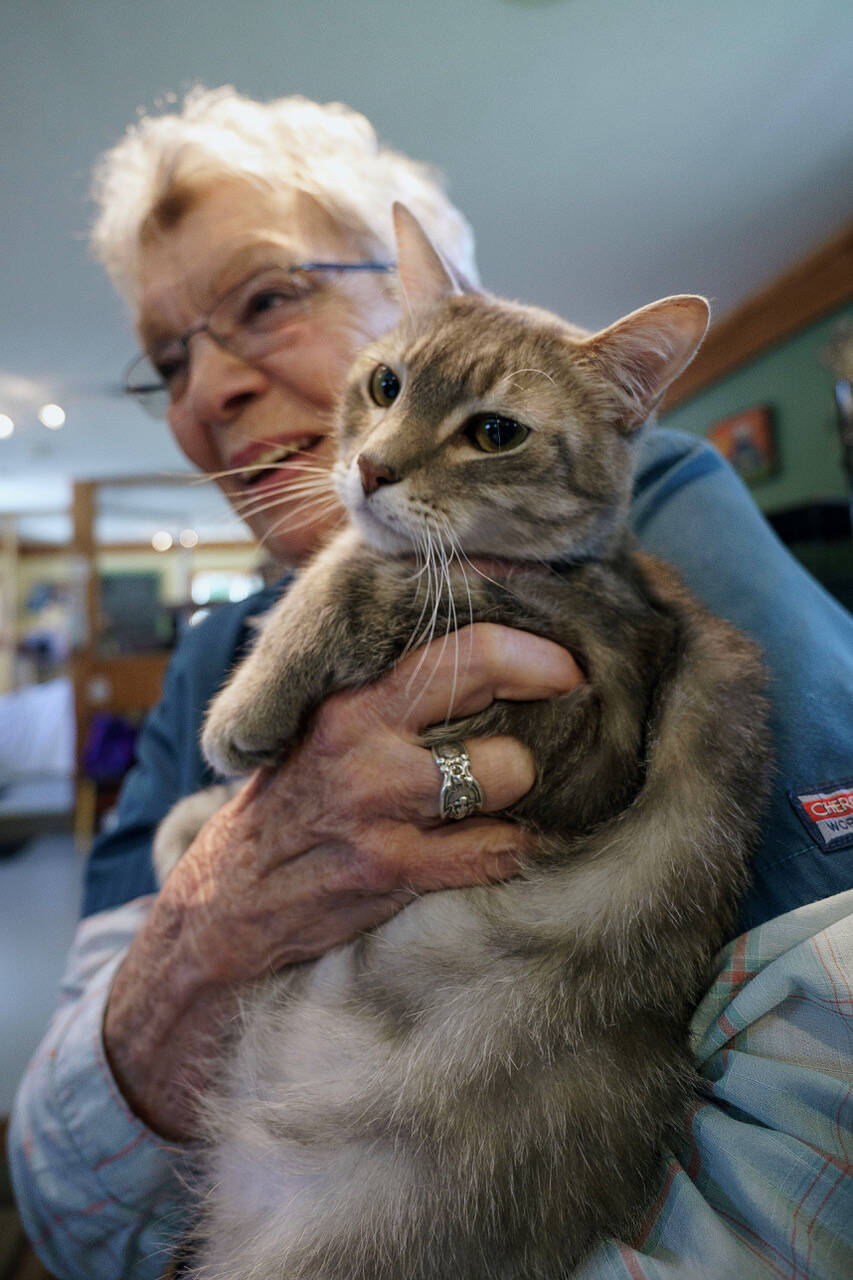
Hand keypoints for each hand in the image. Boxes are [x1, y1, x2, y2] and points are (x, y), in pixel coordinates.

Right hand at [103, 624, 582, 1139]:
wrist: (221, 908)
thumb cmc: (285, 813)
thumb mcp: (320, 735)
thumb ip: (393, 703)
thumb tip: (491, 672)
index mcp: (352, 703)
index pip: (465, 654)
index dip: (534, 657)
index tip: (570, 670)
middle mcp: (367, 748)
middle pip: (499, 727)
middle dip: (531, 741)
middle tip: (526, 752)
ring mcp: (380, 814)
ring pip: (505, 782)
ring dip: (520, 801)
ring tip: (503, 807)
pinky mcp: (392, 874)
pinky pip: (496, 854)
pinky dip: (514, 852)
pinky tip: (504, 849)